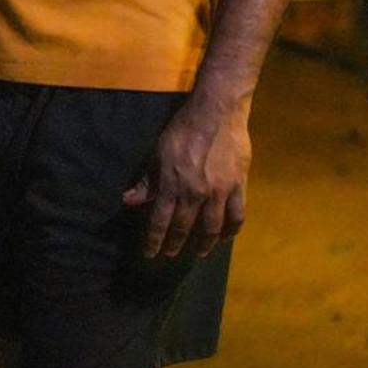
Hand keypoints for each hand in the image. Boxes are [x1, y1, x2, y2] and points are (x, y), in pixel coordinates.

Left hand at [121, 97, 250, 258]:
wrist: (216, 113)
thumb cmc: (182, 130)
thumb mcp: (158, 153)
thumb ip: (147, 181)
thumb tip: (128, 201)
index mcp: (172, 186)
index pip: (160, 222)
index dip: (154, 241)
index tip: (150, 254)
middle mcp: (195, 195)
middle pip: (184, 227)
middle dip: (176, 244)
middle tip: (171, 254)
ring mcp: (220, 193)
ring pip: (212, 228)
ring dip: (204, 244)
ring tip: (199, 252)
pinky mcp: (239, 187)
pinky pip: (237, 216)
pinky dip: (231, 230)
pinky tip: (226, 236)